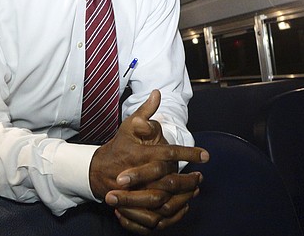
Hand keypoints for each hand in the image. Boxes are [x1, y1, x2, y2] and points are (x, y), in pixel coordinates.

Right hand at [88, 90, 208, 232]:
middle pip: (170, 179)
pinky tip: (183, 201)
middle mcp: (139, 173)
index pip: (169, 153)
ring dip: (184, 193)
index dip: (189, 154)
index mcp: (140, 153)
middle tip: (201, 176)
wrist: (98, 171)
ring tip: (196, 187)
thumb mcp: (129, 125)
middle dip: (189, 179)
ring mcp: (136, 191)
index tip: (205, 155)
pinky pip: (157, 211)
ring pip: (166, 197)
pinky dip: (173, 207)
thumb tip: (158, 93)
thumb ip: (146, 111)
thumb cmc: (118, 146)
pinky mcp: (135, 205)